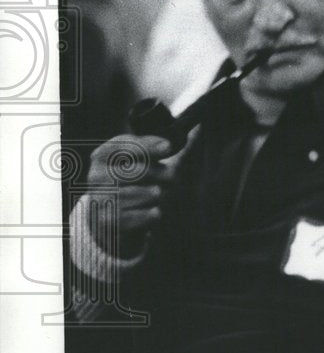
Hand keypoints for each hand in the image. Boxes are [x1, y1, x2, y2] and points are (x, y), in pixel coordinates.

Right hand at [86, 135, 177, 257]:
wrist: (113, 221)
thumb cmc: (134, 185)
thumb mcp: (145, 163)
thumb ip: (166, 148)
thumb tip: (197, 129)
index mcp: (103, 156)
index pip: (123, 145)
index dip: (147, 145)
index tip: (168, 147)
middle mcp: (96, 176)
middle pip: (139, 170)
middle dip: (163, 173)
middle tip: (172, 178)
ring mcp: (100, 199)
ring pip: (146, 193)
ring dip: (160, 195)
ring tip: (157, 195)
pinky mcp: (109, 222)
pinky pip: (144, 215)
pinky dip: (153, 213)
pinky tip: (153, 211)